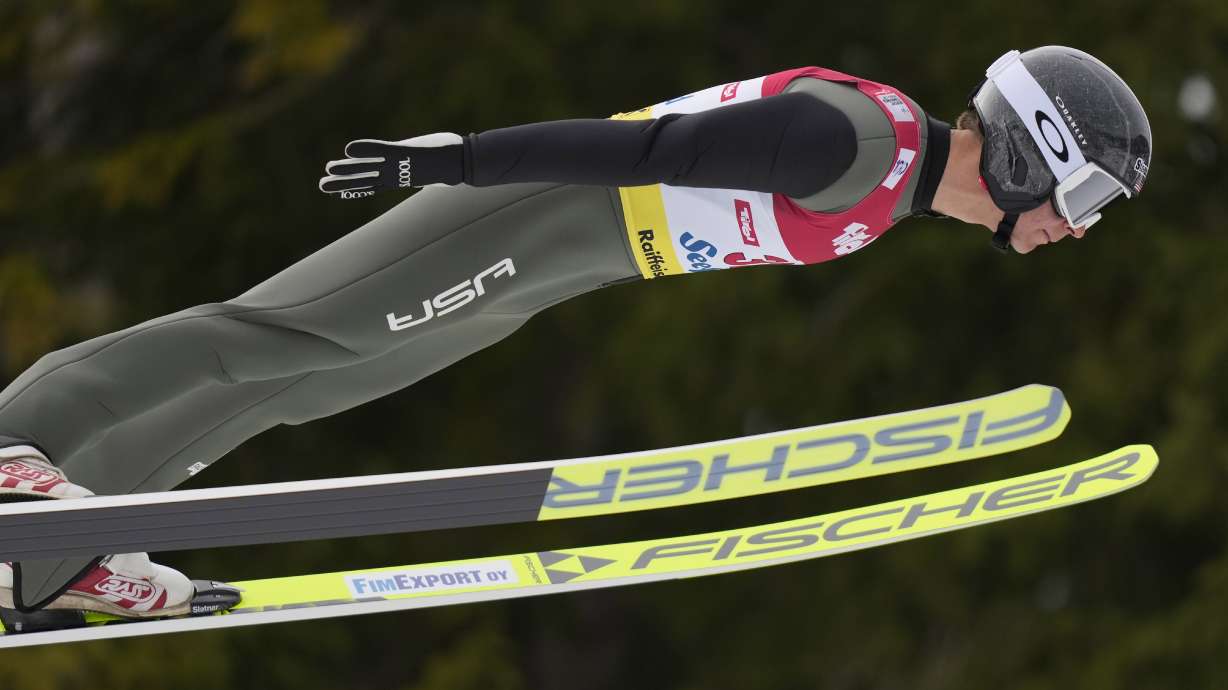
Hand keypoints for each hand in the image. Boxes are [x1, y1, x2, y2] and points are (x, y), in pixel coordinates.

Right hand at [318, 133, 464, 198]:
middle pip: (364, 180)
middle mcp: (396, 175)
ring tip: (328, 171)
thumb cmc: (451, 165)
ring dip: (347, 169)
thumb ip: (426, 170)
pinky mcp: (405, 153)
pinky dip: (365, 150)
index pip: (373, 185)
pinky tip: (348, 149)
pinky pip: (381, 150)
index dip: (355, 188)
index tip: (339, 190)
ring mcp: (399, 166)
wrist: (463, 164)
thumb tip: (431, 176)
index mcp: (401, 179)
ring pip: (367, 169)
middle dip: (343, 182)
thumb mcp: (434, 169)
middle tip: (322, 185)